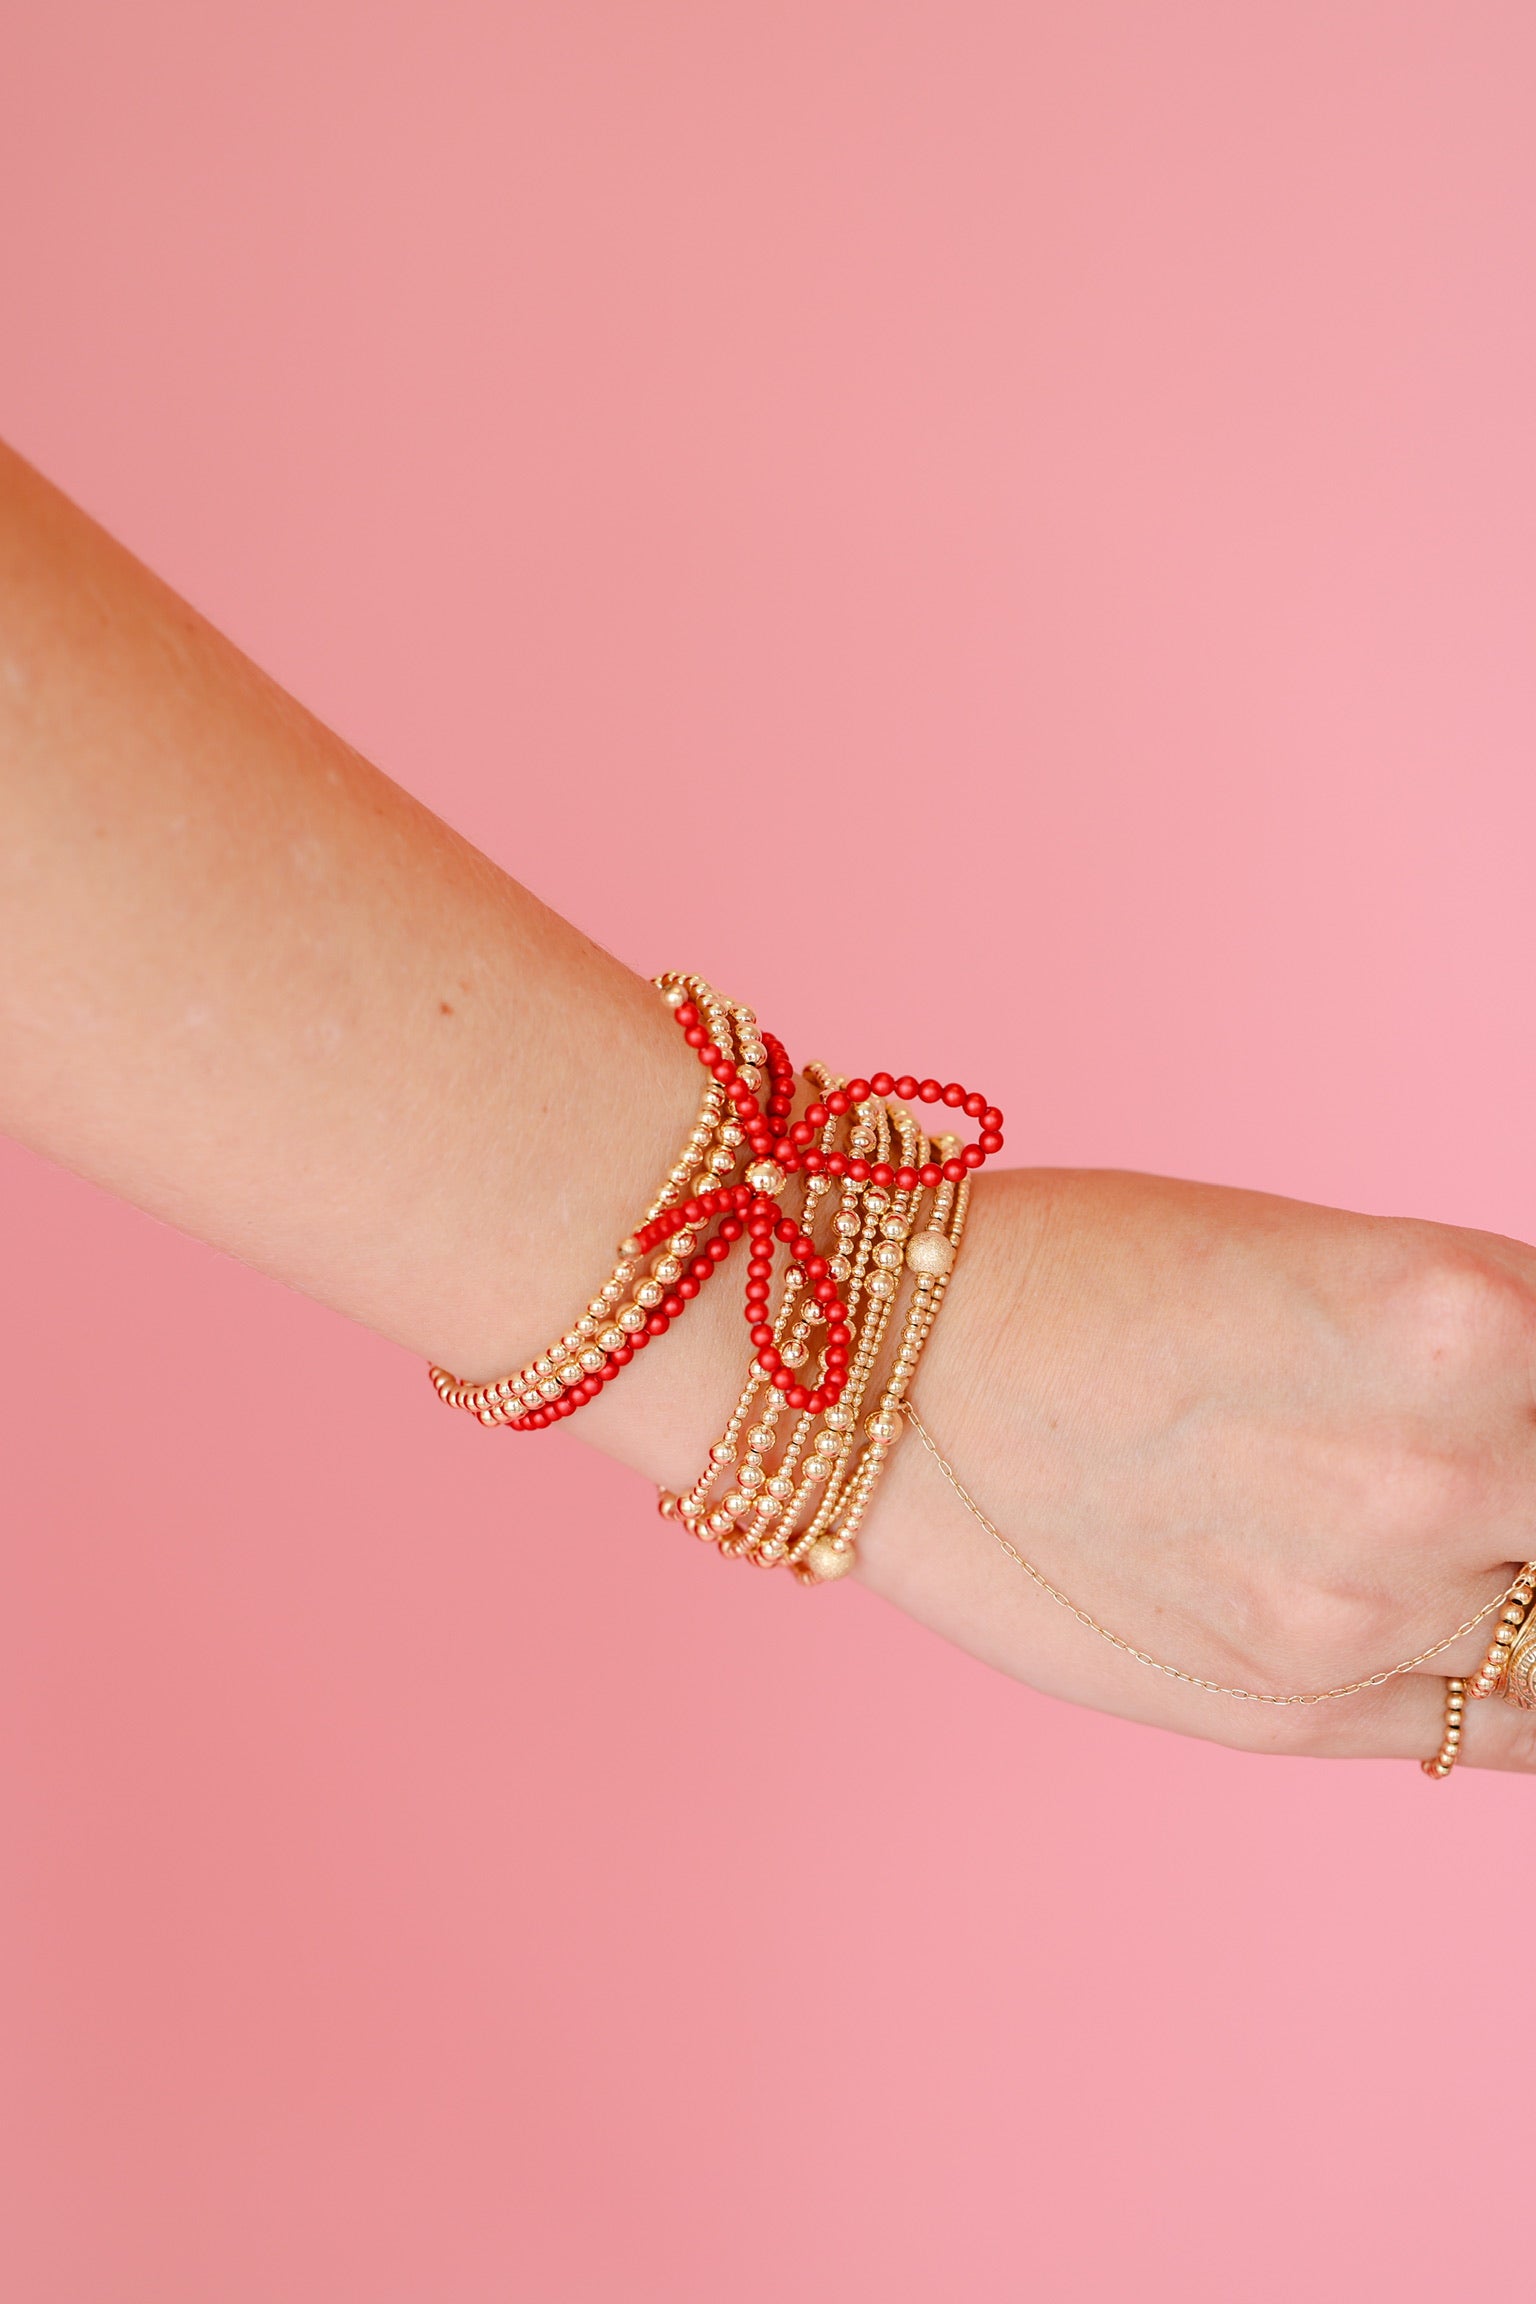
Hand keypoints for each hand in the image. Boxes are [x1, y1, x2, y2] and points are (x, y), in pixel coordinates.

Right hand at [861, 1168, 1535, 1769]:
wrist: (887, 1375)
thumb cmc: (1088, 1273)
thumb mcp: (1332, 1256)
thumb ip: (1496, 1343)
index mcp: (1455, 1314)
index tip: (1528, 1406)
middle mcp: (1437, 1472)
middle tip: (1493, 1472)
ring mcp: (1371, 1609)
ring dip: (1524, 1568)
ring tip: (1450, 1520)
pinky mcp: (1300, 1709)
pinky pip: (1501, 1728)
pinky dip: (1522, 1683)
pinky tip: (1492, 1632)